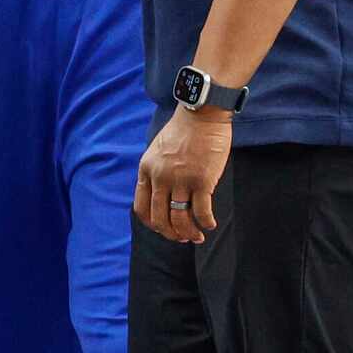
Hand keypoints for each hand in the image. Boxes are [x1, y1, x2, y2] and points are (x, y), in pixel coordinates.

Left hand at [135, 106, 230, 242]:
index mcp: (146, 170)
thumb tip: (161, 194)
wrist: (202, 113)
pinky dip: (206, 222)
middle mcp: (160, 178)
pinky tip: (210, 225)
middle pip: (160, 218)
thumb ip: (156, 171)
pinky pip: (202, 211)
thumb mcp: (157, 150)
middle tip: (182, 238)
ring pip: (181, 219)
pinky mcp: (202, 181)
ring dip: (189, 233)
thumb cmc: (183, 131)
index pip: (141, 207)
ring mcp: (181, 180)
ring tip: (197, 237)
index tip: (163, 228)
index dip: (152, 223)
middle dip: (171, 234)